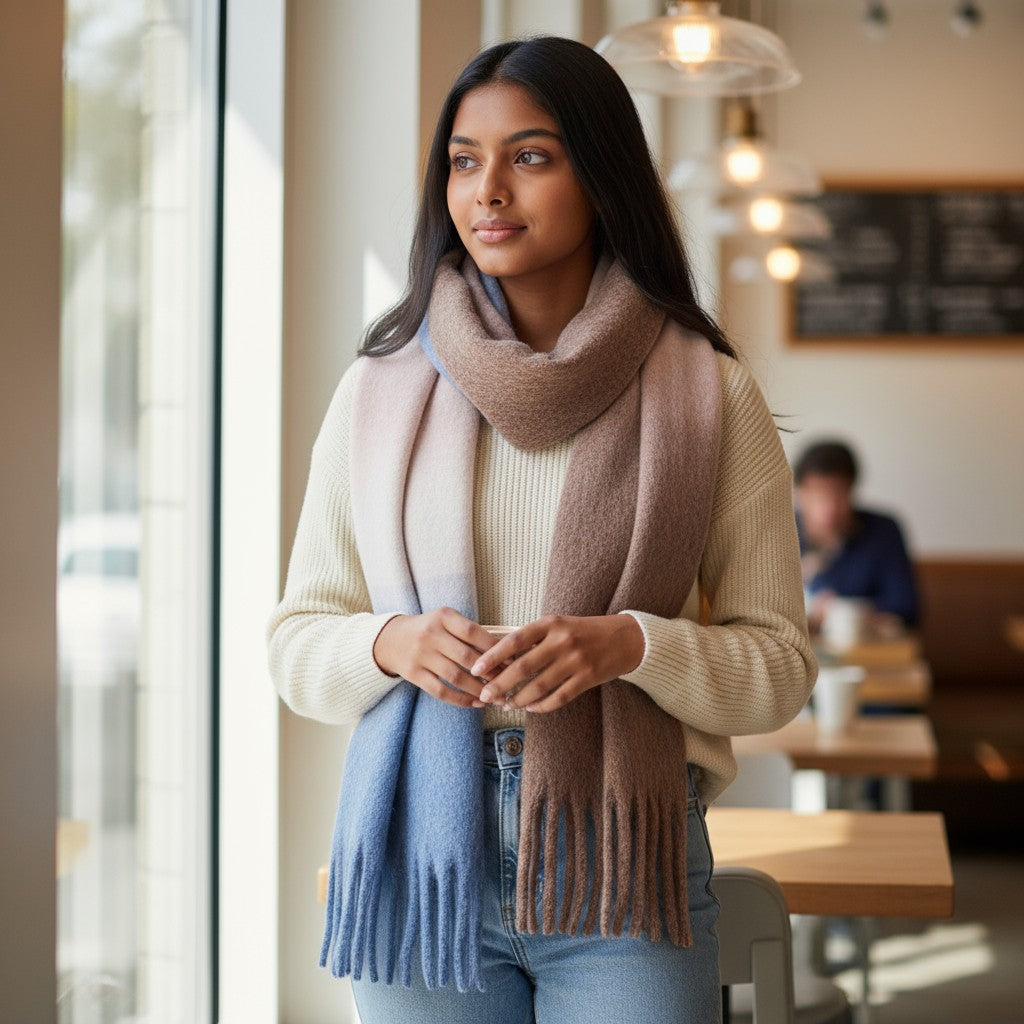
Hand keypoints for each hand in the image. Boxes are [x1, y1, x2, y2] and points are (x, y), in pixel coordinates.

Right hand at [372, 608, 496, 708]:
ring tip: (494, 697)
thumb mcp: (446, 621)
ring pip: (456, 677)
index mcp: (443, 617)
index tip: (511, 660)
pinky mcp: (413, 674)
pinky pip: (441, 691)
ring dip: (478, 690)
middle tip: (507, 683)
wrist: (389, 639)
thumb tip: (504, 652)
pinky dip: (460, 699)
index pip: (473, 632)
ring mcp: (421, 655)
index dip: (494, 647)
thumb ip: (469, 632)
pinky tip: (475, 703)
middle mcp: (431, 634)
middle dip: (490, 672)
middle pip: (467, 657)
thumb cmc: (428, 630)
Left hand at [469, 614, 644, 713]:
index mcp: (551, 623)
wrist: (625, 638)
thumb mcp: (558, 624)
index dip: (493, 656)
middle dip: (500, 684)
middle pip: (523, 667)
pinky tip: (530, 708)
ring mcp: (576, 661)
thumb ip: (533, 638)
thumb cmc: (583, 631)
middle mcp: (562, 641)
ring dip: (519, 698)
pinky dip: (541, 706)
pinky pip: (558, 697)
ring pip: (539, 686)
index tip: (476, 669)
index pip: (515, 640)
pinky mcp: (587, 678)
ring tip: (506, 704)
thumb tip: (499, 658)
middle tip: (484, 696)